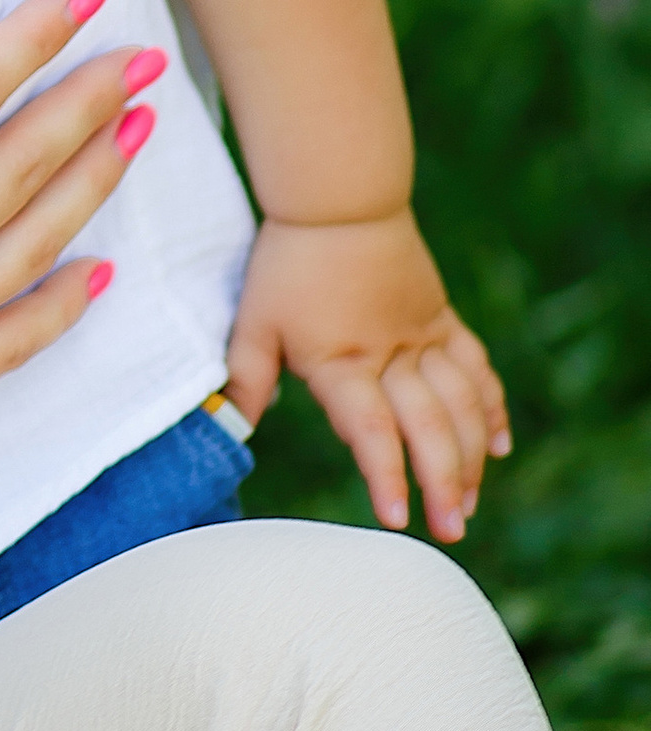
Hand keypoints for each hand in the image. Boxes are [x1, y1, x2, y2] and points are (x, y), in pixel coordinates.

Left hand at [226, 214, 509, 545]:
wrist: (338, 200)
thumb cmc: (287, 263)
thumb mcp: (254, 321)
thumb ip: (246, 379)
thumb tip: (231, 430)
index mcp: (341, 359)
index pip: (372, 429)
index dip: (386, 475)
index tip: (398, 519)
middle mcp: (391, 353)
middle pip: (430, 425)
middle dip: (445, 483)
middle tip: (451, 531)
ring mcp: (424, 336)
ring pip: (463, 404)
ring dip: (471, 456)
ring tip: (468, 503)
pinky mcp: (443, 319)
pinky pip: (478, 368)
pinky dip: (491, 407)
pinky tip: (498, 445)